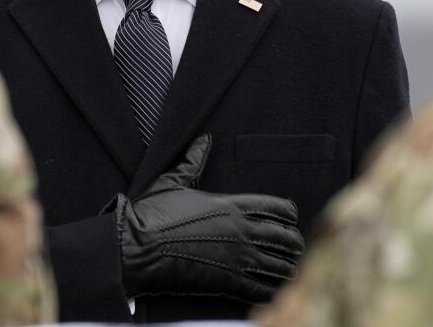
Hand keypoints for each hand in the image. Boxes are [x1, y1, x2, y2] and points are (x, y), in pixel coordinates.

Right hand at [113, 135, 304, 303]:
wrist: (137, 247)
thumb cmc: (152, 213)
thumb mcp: (173, 181)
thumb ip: (193, 161)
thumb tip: (203, 140)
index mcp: (230, 205)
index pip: (277, 208)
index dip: (289, 214)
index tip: (290, 220)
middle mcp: (241, 230)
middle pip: (285, 238)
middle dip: (294, 244)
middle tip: (295, 249)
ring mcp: (237, 258)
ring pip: (279, 266)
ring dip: (287, 269)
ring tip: (290, 271)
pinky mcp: (228, 282)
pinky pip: (262, 289)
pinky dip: (272, 291)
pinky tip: (274, 291)